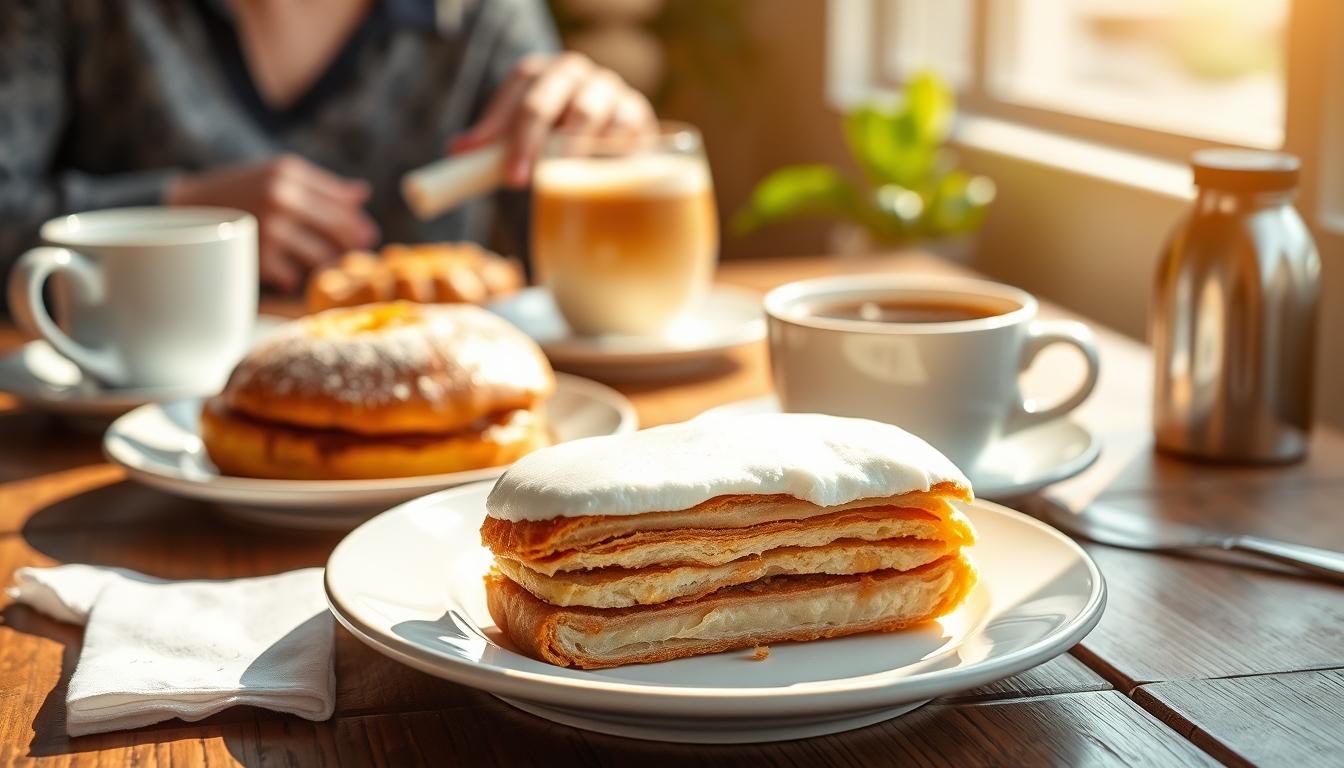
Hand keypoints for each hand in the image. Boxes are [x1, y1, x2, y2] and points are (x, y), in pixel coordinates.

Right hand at [166, 155, 378, 290]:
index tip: (367, 234)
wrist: (184, 209)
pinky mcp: (258, 256)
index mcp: (289, 172)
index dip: (358, 222)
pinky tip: (287, 270)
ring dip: (325, 263)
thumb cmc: (240, 191)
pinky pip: (295, 277)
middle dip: (352, 244)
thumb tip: (363, 193)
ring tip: (321, 263)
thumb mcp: (277, 175)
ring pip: (322, 257)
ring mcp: (270, 228)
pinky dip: (294, 277)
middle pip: (339, 230)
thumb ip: (321, 185)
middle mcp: (282, 197)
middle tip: (356, 252)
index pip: (342, 202)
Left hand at [452, 52, 656, 186]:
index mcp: (543, 74)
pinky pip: (621, 129)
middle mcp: (576, 73)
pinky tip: (593, 175)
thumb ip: (493, 145)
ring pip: (587, 111)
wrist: (617, 150)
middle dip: (530, 138)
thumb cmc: (560, 143)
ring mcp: (609, 88)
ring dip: (568, 149)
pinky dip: (604, 153)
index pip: (520, 84)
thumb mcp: (524, 142)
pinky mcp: (637, 111)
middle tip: (519, 181)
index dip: (502, 122)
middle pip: (550, 93)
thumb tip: (457, 150)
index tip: (499, 167)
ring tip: (557, 179)